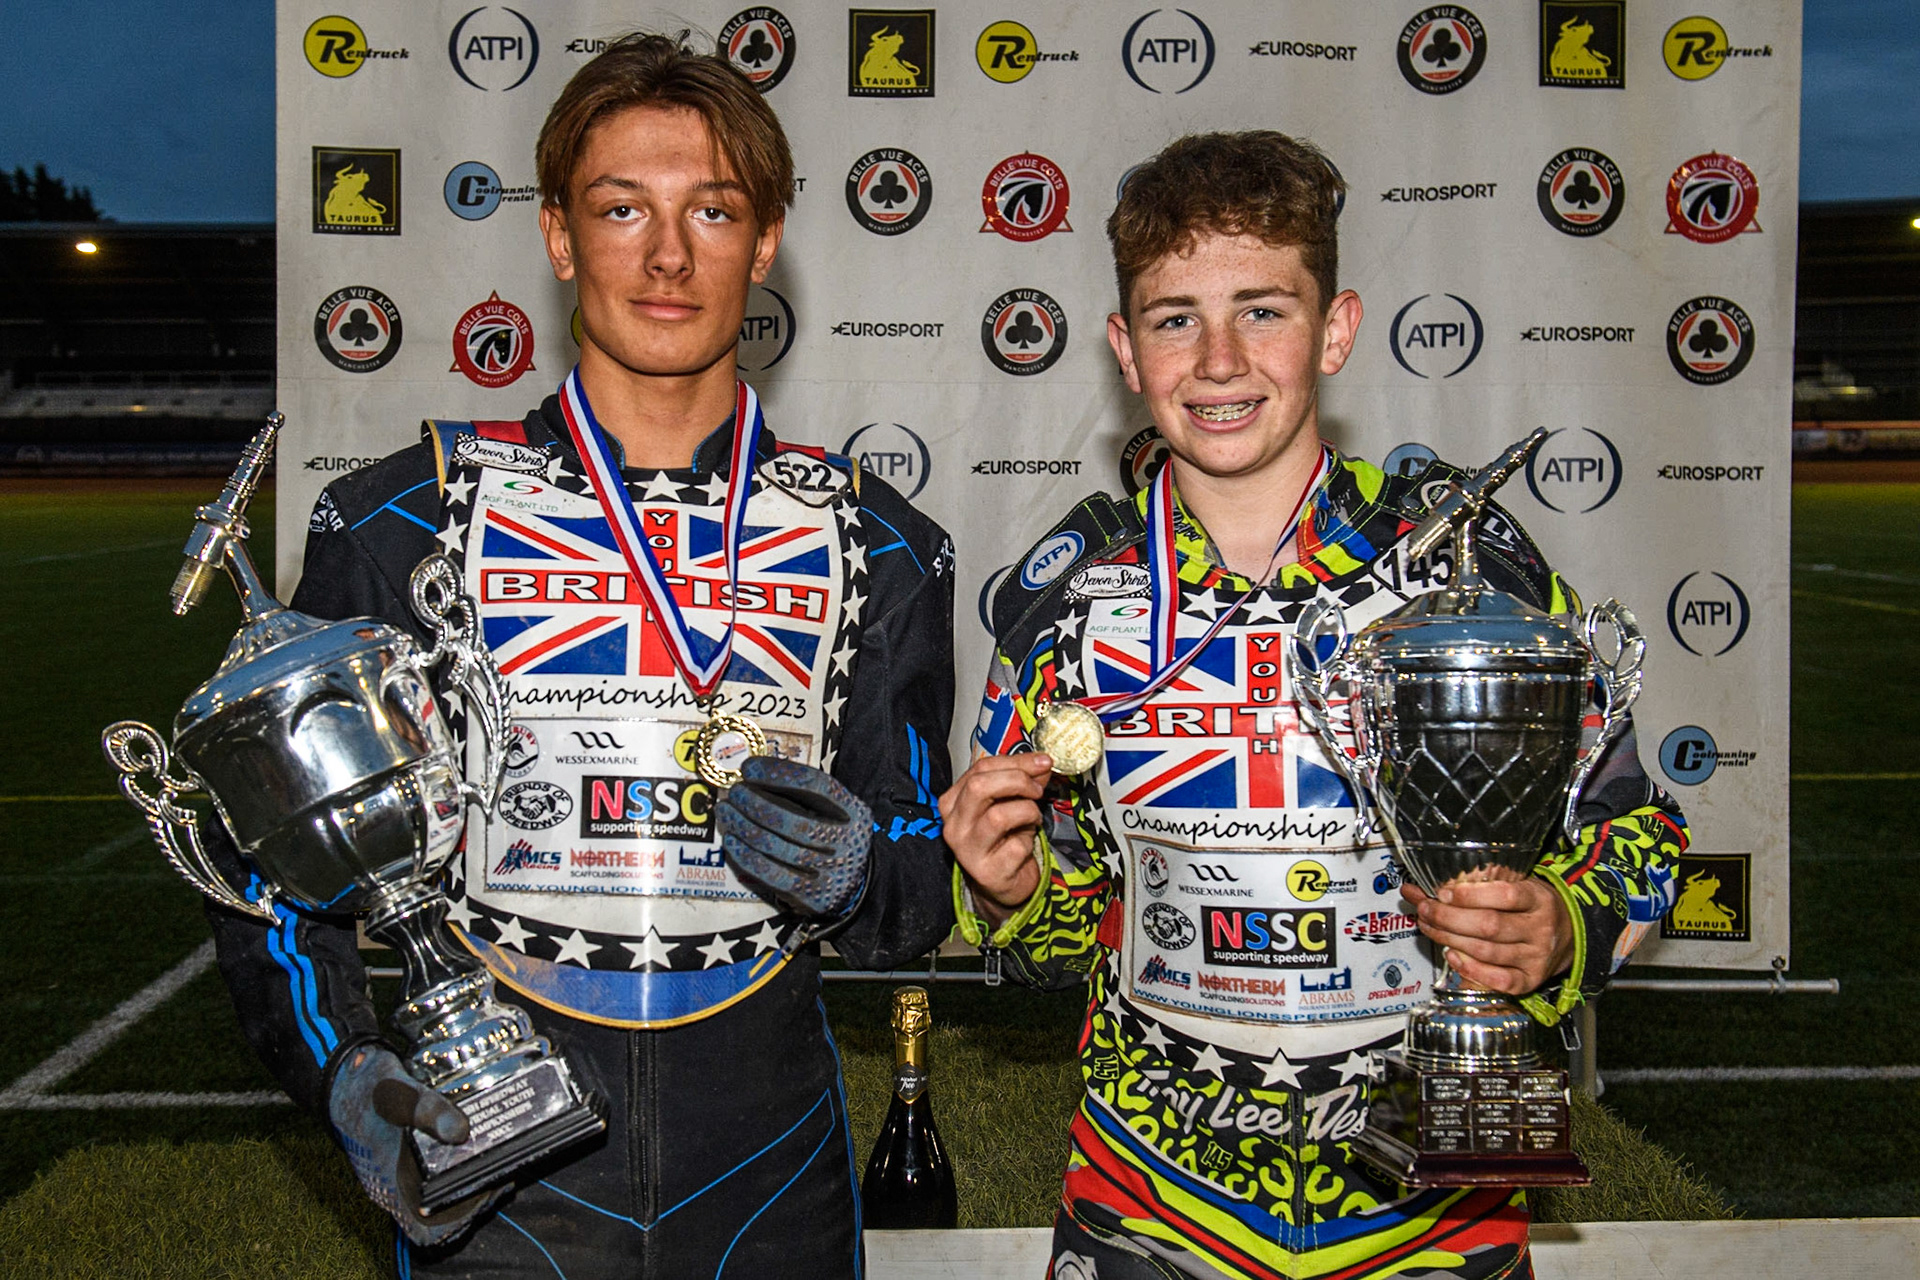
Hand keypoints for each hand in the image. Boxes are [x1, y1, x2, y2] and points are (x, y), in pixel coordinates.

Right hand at [328, 1044, 502, 1247]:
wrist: (343, 1077)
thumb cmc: (367, 1090)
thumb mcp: (399, 1095)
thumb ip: (429, 1111)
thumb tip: (460, 1132)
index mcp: (391, 1185)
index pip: (426, 1229)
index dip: (457, 1222)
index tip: (486, 1194)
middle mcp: (397, 1186)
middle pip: (441, 1210)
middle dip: (473, 1195)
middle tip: (501, 1167)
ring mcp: (401, 1172)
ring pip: (440, 1189)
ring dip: (467, 1177)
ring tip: (495, 1153)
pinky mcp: (405, 1155)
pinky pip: (435, 1170)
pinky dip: (456, 1162)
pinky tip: (475, 1141)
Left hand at [718, 755, 871, 920]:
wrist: (854, 888)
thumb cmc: (832, 840)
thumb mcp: (834, 813)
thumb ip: (804, 796)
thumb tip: (755, 776)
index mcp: (852, 812)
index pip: (815, 785)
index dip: (779, 774)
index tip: (750, 768)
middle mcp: (844, 840)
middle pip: (792, 819)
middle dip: (755, 803)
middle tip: (735, 793)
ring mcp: (828, 870)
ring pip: (776, 846)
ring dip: (744, 826)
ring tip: (726, 812)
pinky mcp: (810, 894)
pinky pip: (771, 873)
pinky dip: (746, 856)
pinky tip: (731, 841)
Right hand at [938, 752, 1052, 922]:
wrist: (1002, 882)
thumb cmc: (1003, 838)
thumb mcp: (1008, 802)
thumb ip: (1022, 780)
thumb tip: (1042, 763)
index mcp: (953, 802)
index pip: (980, 768)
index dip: (1016, 761)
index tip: (1042, 761)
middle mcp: (954, 825)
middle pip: (979, 787)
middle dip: (1017, 780)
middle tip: (1037, 790)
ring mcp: (967, 851)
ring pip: (998, 817)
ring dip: (1027, 812)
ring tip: (1033, 817)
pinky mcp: (987, 872)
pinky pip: (1016, 847)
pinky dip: (1029, 840)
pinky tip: (1026, 842)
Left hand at [1403, 875, 1574, 996]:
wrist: (1570, 935)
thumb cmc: (1533, 907)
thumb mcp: (1518, 886)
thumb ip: (1479, 885)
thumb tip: (1428, 888)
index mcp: (1539, 899)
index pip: (1505, 895)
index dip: (1470, 895)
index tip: (1443, 892)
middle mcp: (1540, 929)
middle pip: (1490, 926)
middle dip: (1448, 918)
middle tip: (1425, 909)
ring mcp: (1536, 958)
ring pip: (1486, 952)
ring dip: (1449, 939)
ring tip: (1428, 926)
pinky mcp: (1529, 981)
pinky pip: (1497, 980)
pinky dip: (1469, 969)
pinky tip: (1451, 956)